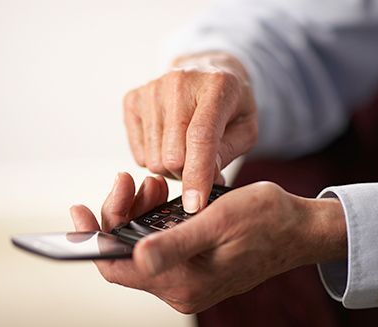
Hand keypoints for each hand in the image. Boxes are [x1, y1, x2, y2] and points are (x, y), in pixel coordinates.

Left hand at [70, 173, 346, 313]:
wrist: (301, 229)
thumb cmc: (265, 220)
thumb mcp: (218, 222)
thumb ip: (175, 243)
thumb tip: (137, 257)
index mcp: (182, 283)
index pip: (116, 267)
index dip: (91, 239)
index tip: (78, 210)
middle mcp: (179, 288)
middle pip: (125, 254)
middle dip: (120, 214)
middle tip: (127, 181)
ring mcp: (186, 279)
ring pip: (140, 246)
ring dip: (138, 213)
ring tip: (151, 183)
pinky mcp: (193, 267)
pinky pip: (158, 243)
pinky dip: (153, 218)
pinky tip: (160, 195)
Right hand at [123, 52, 257, 212]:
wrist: (206, 71)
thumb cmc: (229, 105)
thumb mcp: (246, 128)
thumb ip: (227, 154)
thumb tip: (203, 182)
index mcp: (216, 86)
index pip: (201, 137)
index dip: (197, 175)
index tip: (195, 204)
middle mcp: (178, 82)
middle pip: (173, 155)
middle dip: (187, 173)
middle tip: (200, 165)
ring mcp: (151, 90)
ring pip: (154, 160)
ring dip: (170, 168)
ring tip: (184, 150)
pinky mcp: (132, 100)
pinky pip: (139, 155)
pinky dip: (154, 159)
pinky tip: (167, 142)